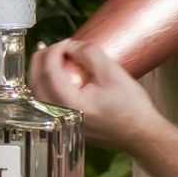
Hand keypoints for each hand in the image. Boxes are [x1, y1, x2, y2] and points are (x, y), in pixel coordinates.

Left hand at [29, 41, 167, 149]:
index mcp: (70, 104)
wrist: (141, 134)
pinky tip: (57, 78)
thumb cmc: (131, 108)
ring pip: (37, 94)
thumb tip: (72, 46)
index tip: (66, 42)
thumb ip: (90, 55)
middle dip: (42, 60)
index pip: (49, 71)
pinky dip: (46, 86)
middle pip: (36, 83)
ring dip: (41, 73)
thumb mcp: (113, 74)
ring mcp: (61, 122)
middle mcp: (60, 115)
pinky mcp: (66, 125)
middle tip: (55, 47)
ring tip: (54, 59)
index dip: (55, 51)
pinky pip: (46, 102)